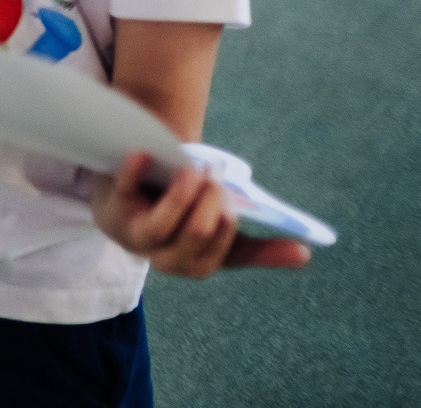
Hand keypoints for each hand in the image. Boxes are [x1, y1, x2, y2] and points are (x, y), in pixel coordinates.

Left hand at [91, 153, 311, 277]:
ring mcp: (136, 233)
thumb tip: (305, 254)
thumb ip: (257, 247)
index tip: (234, 200)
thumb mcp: (218, 235)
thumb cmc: (182, 219)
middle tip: (215, 174)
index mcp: (196, 264)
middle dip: (210, 201)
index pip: (219, 251)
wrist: (127, 201)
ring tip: (195, 168)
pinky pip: (122, 191)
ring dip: (182, 192)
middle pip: (194, 234)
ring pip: (159, 225)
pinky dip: (133, 172)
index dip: (227, 222)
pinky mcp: (114, 204)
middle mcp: (164, 257)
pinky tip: (144, 155)